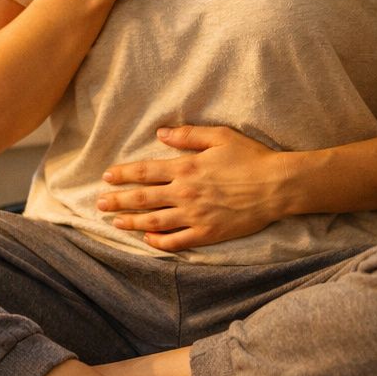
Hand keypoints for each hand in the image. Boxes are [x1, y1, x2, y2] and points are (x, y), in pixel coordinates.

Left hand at [97, 125, 292, 251]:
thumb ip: (188, 135)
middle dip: (119, 200)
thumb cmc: (251, 157)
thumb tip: (161, 133)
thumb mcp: (219, 136)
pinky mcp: (207, 233)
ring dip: (131, 222)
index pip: (146, 172)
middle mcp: (185, 193)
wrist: (277, 186)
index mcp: (186, 168)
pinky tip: (147, 240)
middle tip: (99, 204)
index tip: (107, 177)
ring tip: (114, 223)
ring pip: (154, 221)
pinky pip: (177, 241)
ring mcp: (195, 216)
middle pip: (143, 198)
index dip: (124, 175)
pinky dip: (158, 242)